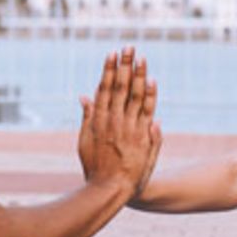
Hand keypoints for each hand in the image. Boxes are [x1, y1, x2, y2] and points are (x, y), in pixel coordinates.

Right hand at [77, 46, 160, 196]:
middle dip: (125, 66)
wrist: (110, 189)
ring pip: (134, 96)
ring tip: (141, 57)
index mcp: (99, 120)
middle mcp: (113, 121)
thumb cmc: (95, 168)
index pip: (105, 88)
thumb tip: (85, 96)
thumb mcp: (84, 141)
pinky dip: (150, 96)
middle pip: (121, 87)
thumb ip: (87, 117)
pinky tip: (151, 81)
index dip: (110, 70)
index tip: (113, 54)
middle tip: (129, 47)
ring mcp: (129, 128)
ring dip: (138, 75)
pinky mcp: (141, 137)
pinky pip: (147, 112)